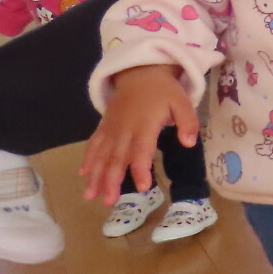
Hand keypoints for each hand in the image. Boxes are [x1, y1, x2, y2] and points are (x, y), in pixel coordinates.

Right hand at [81, 65, 197, 203]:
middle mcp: (124, 129)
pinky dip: (88, 159)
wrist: (140, 72)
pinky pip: (94, 144)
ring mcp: (112, 128)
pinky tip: (83, 175)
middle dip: (112, 180)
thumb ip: (188, 122)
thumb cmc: (164, 91)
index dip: (141, 169)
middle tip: (108, 202)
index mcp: (144, 125)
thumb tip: (190, 143)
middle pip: (117, 157)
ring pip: (102, 155)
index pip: (142, 150)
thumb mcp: (183, 102)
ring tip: (89, 196)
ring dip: (95, 176)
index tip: (142, 188)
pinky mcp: (104, 126)